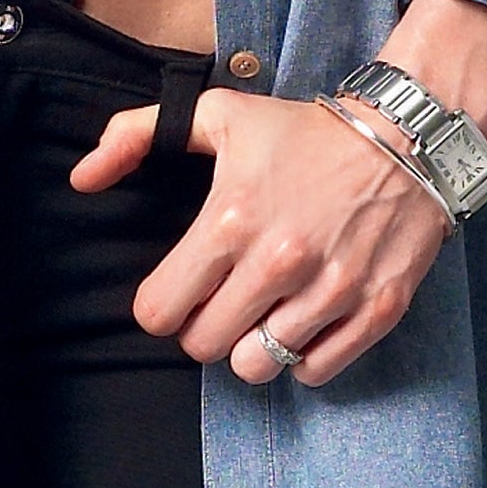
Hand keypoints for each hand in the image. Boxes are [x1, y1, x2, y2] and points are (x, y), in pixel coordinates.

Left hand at [70, 87, 452, 385]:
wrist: (404, 136)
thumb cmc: (303, 130)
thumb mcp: (217, 115)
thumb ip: (134, 135)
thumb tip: (81, 178)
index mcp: (230, 218)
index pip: (162, 310)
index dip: (161, 305)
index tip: (177, 291)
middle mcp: (278, 261)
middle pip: (206, 346)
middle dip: (205, 326)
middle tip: (222, 298)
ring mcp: (330, 290)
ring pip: (259, 367)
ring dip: (253, 345)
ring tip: (264, 309)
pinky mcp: (374, 310)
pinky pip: (316, 372)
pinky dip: (305, 356)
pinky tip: (304, 318)